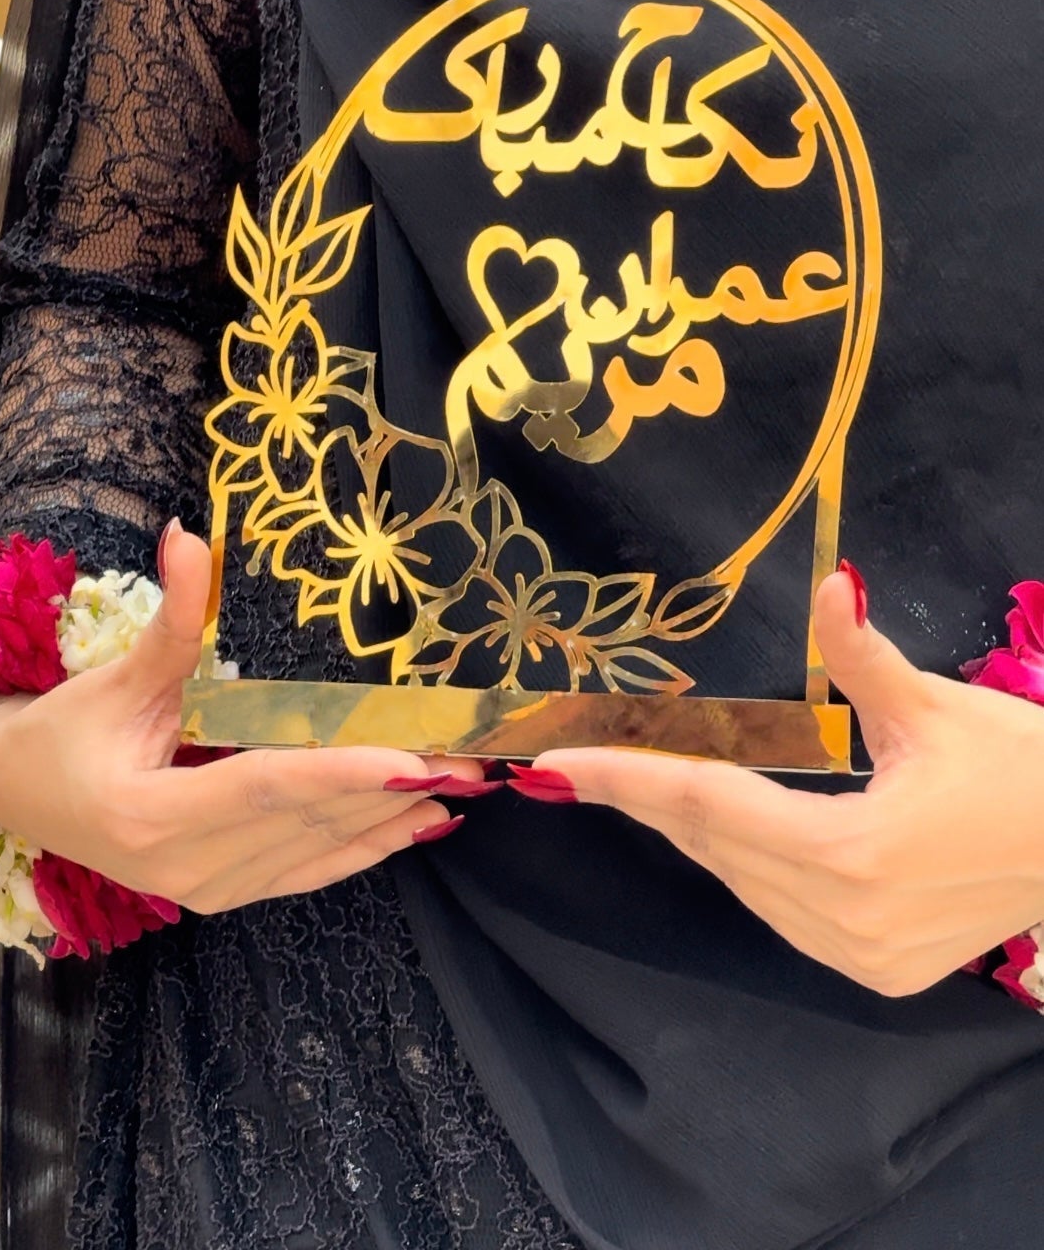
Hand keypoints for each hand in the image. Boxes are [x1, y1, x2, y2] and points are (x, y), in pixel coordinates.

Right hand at [0, 523, 490, 913]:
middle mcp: (185, 869)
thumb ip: (170, 621)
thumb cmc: (61, 735)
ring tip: (465, 784)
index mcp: (151, 817)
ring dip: (394, 817)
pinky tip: (419, 824)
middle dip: (394, 789)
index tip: (410, 758)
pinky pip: (308, 870)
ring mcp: (207, 889)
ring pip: (318, 850)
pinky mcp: (224, 892)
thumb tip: (189, 536)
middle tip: (474, 760)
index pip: (264, 789)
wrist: (18, 799)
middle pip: (306, 822)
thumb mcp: (114, 677)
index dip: (340, 772)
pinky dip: (366, 846)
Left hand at [524, 569, 1043, 995]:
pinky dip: (745, 863)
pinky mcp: (878, 971)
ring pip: (742, 882)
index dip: (626, 777)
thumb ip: (862, 655)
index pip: (707, 803)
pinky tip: (727, 824)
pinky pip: (781, 911)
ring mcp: (860, 955)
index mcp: (851, 853)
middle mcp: (845, 919)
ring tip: (642, 778)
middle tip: (582, 758)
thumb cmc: (1022, 770)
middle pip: (715, 844)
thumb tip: (830, 581)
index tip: (554, 764)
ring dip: (694, 828)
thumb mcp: (937, 709)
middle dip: (646, 796)